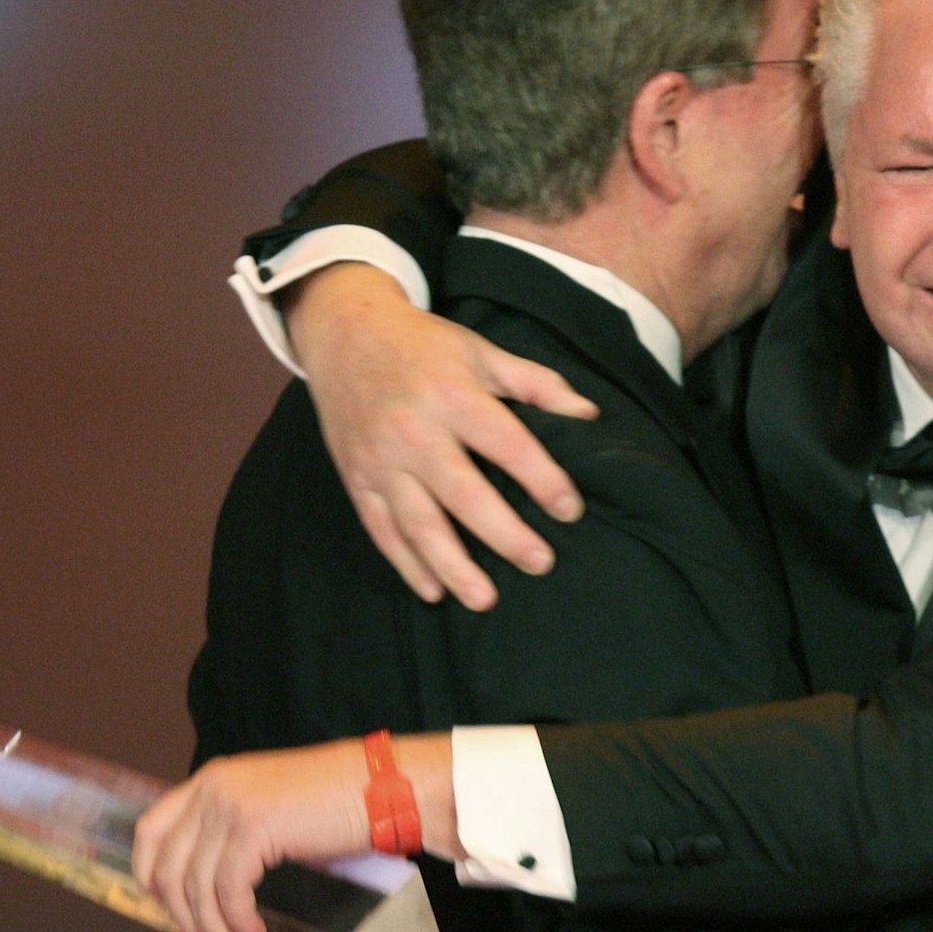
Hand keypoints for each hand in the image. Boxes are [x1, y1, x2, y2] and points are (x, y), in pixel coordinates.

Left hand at [131, 740, 373, 931]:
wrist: (386, 786)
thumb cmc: (342, 800)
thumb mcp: (273, 805)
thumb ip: (236, 829)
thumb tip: (210, 885)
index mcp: (214, 779)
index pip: (152, 829)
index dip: (150, 875)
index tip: (168, 906)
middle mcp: (213, 787)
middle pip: (166, 866)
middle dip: (184, 914)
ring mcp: (230, 806)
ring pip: (195, 886)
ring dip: (216, 928)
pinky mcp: (253, 828)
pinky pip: (228, 892)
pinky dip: (238, 922)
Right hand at [287, 262, 600, 610]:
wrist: (343, 332)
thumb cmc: (424, 345)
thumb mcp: (482, 350)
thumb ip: (537, 384)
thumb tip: (589, 416)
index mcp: (451, 394)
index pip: (505, 443)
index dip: (541, 478)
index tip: (570, 510)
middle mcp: (412, 430)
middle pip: (462, 492)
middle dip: (503, 533)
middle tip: (541, 563)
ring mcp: (380, 459)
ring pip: (418, 522)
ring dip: (452, 566)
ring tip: (486, 599)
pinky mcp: (356, 478)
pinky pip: (381, 529)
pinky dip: (406, 563)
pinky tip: (433, 591)